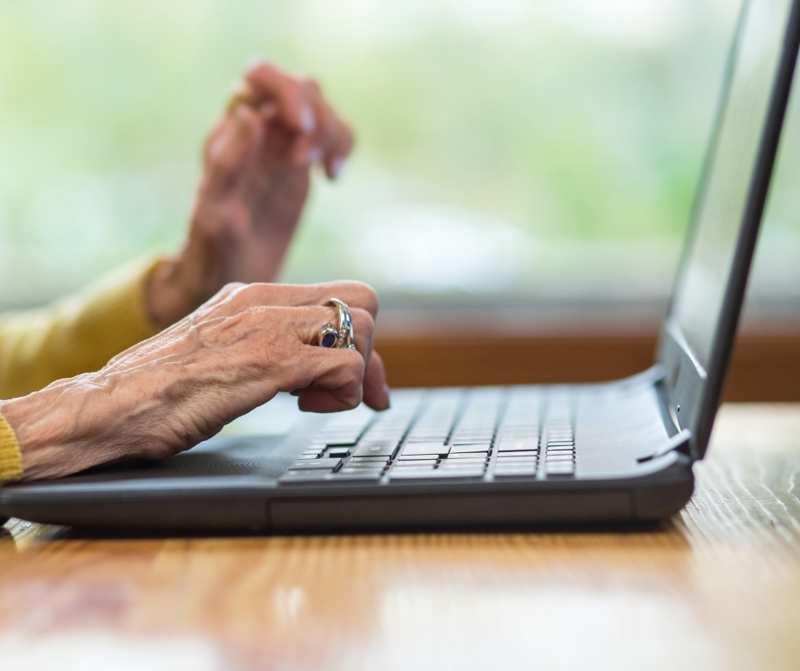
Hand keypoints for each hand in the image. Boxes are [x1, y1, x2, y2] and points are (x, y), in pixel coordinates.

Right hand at [0, 281, 387, 480]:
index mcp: (252, 295)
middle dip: (369, 351)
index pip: (336, 295)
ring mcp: (269, 327)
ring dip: (356, 374)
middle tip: (356, 393)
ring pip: (362, 328)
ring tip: (315, 402)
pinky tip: (307, 409)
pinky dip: (344, 394)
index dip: (357, 339)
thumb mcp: (218, 351)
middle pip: (362, 300)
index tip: (358, 381)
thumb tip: (305, 370)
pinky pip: (346, 366)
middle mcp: (264, 300)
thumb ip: (260, 345)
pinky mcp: (271, 361)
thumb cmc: (156, 391)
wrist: (108, 406)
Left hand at [146, 60, 354, 327]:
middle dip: (315, 116)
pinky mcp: (300, 167)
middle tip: (307, 163)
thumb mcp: (215, 215)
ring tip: (326, 172)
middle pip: (299, 87)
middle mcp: (257, 132)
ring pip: (320, 107)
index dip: (287, 92)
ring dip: (333, 131)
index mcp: (230, 133)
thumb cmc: (212, 254)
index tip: (300, 131)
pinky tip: (333, 177)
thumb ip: (228, 164)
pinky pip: (332, 135)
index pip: (260, 78)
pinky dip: (343, 145)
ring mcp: (280, 148)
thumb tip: (251, 113)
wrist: (227, 282)